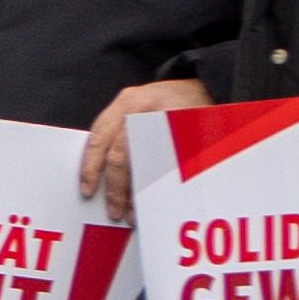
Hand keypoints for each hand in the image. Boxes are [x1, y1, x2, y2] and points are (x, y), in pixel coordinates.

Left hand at [82, 75, 208, 215]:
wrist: (211, 86)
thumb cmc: (169, 104)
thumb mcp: (140, 106)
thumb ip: (120, 131)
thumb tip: (101, 175)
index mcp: (127, 101)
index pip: (99, 137)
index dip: (90, 167)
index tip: (87, 191)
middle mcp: (144, 107)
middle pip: (120, 155)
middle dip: (115, 188)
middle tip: (113, 211)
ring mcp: (169, 119)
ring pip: (145, 164)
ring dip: (138, 193)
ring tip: (134, 213)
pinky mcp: (190, 132)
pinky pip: (171, 165)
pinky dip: (161, 186)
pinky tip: (158, 200)